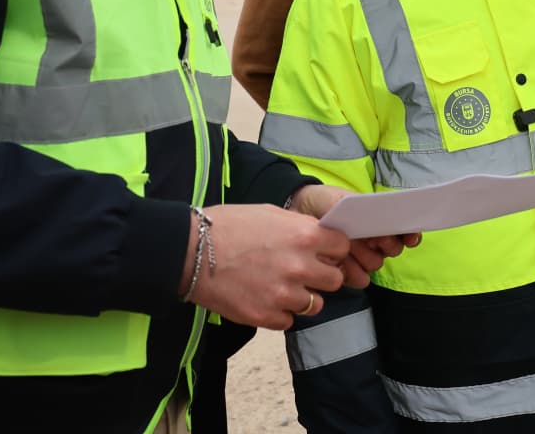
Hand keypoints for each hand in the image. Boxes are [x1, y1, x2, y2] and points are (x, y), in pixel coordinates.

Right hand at [182, 203, 350, 329]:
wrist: (191, 252)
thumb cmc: (229, 227)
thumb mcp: (272, 214)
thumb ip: (301, 228)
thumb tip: (321, 239)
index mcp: (305, 235)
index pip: (343, 247)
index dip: (333, 250)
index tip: (322, 252)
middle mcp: (300, 266)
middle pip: (335, 280)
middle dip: (322, 276)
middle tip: (302, 271)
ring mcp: (284, 294)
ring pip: (315, 304)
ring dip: (302, 296)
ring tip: (279, 285)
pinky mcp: (267, 316)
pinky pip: (289, 320)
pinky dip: (280, 312)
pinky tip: (264, 297)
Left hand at [289, 184, 420, 288]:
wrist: (300, 213)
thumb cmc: (326, 203)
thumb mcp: (344, 199)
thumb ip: (363, 206)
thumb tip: (380, 218)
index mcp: (380, 220)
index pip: (406, 230)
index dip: (411, 234)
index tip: (409, 238)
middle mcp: (375, 239)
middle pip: (394, 250)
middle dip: (384, 244)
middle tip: (371, 237)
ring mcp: (362, 256)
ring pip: (376, 264)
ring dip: (364, 256)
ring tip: (349, 247)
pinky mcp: (348, 271)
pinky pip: (360, 279)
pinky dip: (351, 271)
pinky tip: (340, 263)